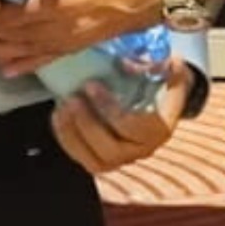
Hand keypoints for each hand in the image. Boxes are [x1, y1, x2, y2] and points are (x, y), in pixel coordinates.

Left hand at [53, 60, 192, 175]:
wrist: (158, 95)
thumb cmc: (161, 80)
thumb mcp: (166, 67)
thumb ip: (153, 64)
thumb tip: (125, 64)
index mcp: (159, 128)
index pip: (133, 128)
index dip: (109, 108)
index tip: (91, 85)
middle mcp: (142, 149)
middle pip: (112, 150)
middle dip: (87, 125)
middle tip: (72, 98)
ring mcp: (122, 157)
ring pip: (95, 161)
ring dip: (73, 135)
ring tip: (62, 107)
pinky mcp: (104, 158)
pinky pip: (83, 158)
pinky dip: (66, 139)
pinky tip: (58, 116)